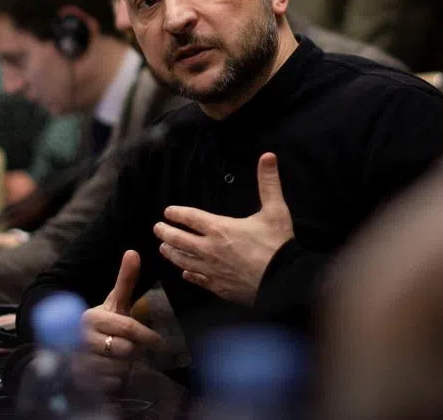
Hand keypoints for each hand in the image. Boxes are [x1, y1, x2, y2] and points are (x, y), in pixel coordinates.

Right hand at [76, 250, 163, 393]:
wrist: (75, 349)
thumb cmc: (103, 324)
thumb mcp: (115, 302)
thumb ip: (126, 280)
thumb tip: (133, 251)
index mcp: (91, 317)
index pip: (128, 327)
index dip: (147, 334)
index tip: (159, 341)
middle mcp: (81, 338)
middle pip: (126, 349)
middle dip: (133, 350)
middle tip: (130, 347)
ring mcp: (79, 360)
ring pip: (119, 368)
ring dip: (124, 366)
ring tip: (116, 357)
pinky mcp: (79, 381)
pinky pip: (111, 383)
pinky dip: (115, 379)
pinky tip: (109, 370)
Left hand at [154, 152, 292, 304]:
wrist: (284, 280)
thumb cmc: (277, 244)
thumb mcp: (275, 209)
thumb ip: (269, 182)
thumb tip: (268, 156)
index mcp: (220, 228)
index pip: (191, 217)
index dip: (177, 213)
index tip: (168, 211)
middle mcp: (210, 249)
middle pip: (179, 240)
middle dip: (166, 232)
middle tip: (157, 228)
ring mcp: (212, 270)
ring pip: (183, 261)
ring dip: (171, 253)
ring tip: (163, 248)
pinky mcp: (218, 286)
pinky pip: (197, 279)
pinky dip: (188, 274)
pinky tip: (185, 273)